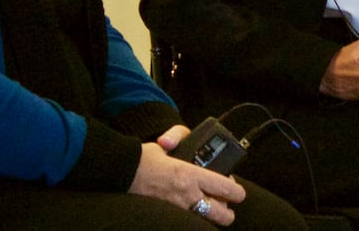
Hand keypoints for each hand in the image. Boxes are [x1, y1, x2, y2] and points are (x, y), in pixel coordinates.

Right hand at [130, 140, 244, 224]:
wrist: (120, 175)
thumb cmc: (141, 159)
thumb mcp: (163, 143)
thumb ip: (176, 137)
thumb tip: (171, 141)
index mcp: (190, 174)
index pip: (225, 188)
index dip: (237, 192)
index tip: (238, 192)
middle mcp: (187, 195)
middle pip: (221, 214)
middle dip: (227, 212)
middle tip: (224, 204)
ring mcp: (178, 209)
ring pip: (205, 221)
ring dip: (211, 217)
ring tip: (208, 209)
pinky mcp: (167, 217)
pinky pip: (188, 223)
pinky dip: (193, 220)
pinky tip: (191, 211)